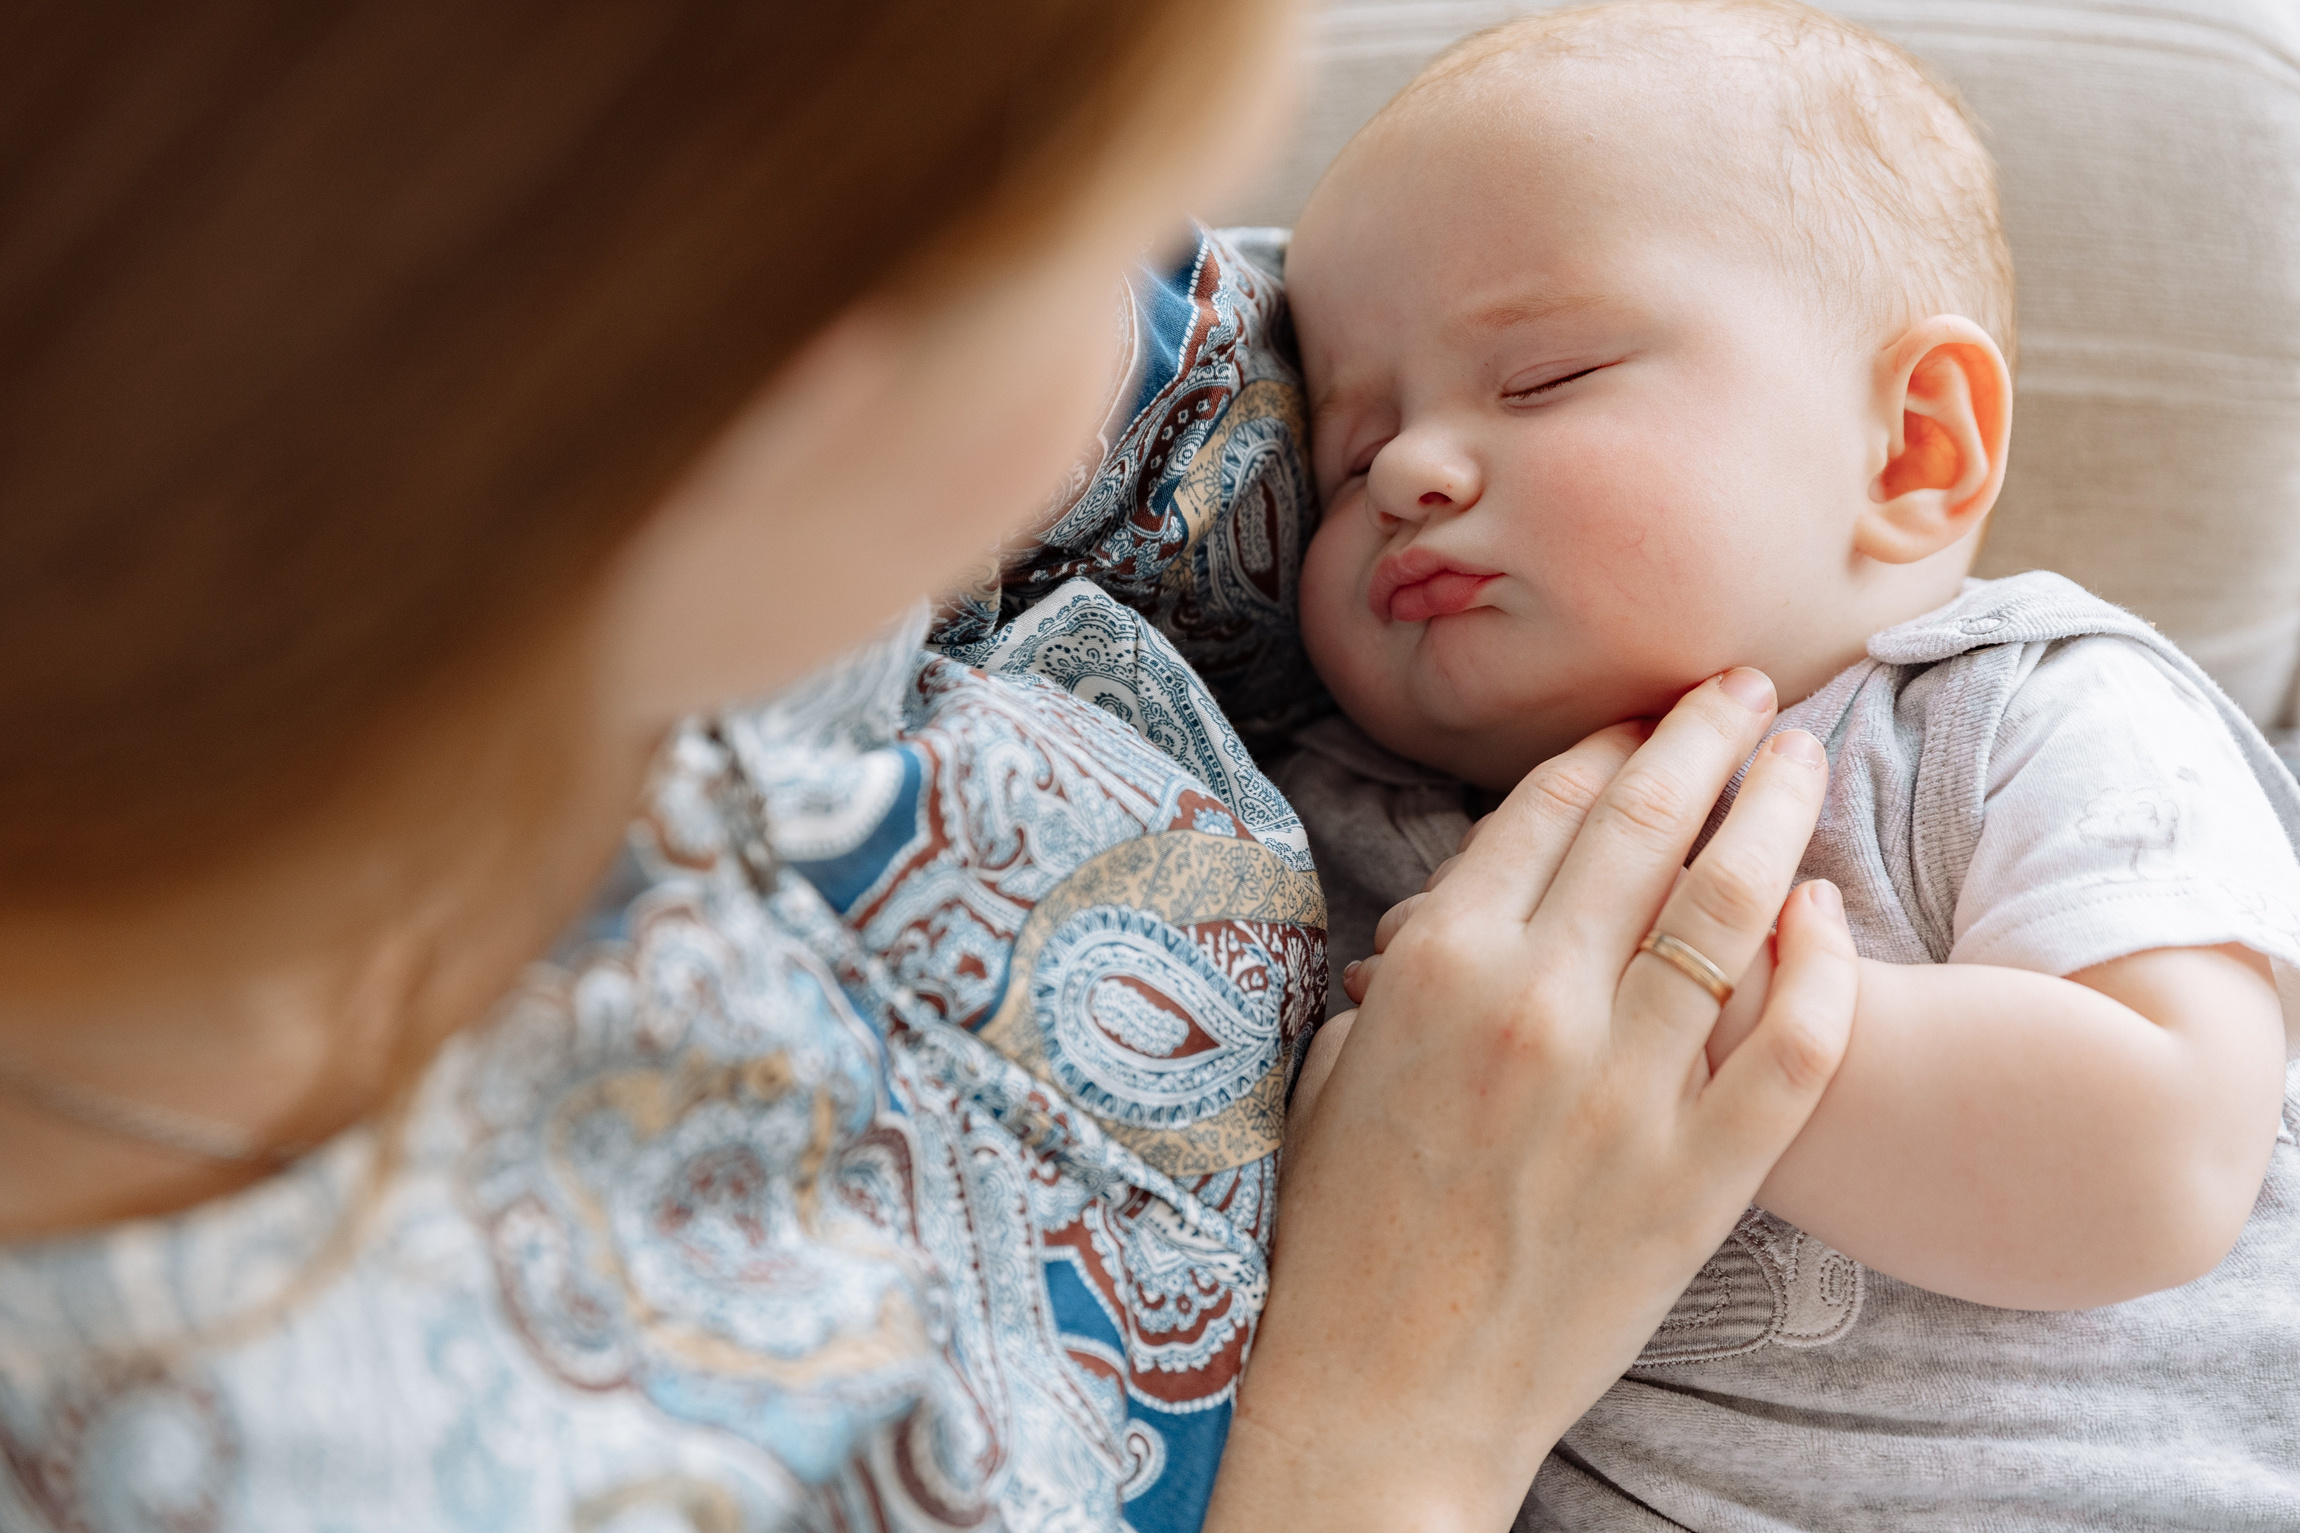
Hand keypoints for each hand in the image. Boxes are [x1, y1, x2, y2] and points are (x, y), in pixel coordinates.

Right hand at [1208, 671, 1856, 1531]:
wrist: (1383, 1395)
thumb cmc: (1339, 1236)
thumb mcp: (1336, 1073)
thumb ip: (1403, 976)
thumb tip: (1461, 911)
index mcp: (1434, 967)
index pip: (1544, 810)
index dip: (1604, 746)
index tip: (1641, 717)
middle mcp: (1536, 1003)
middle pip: (1647, 824)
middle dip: (1704, 736)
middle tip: (1748, 690)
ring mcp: (1627, 1088)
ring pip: (1733, 907)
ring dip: (1776, 811)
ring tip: (1803, 758)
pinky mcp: (1701, 1174)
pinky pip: (1795, 1045)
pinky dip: (1825, 967)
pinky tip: (1832, 914)